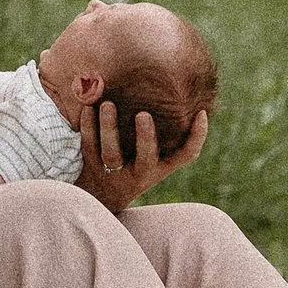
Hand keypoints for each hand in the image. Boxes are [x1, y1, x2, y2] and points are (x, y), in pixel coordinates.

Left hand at [75, 97, 205, 213]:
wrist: (100, 195)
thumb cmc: (134, 164)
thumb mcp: (154, 157)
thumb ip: (167, 133)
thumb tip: (180, 92)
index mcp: (161, 167)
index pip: (186, 155)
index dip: (197, 137)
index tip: (200, 113)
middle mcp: (140, 172)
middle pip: (146, 159)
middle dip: (146, 137)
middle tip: (143, 114)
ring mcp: (114, 172)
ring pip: (111, 153)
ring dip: (109, 128)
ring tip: (107, 104)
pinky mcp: (91, 166)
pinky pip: (89, 146)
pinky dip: (87, 126)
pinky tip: (87, 106)